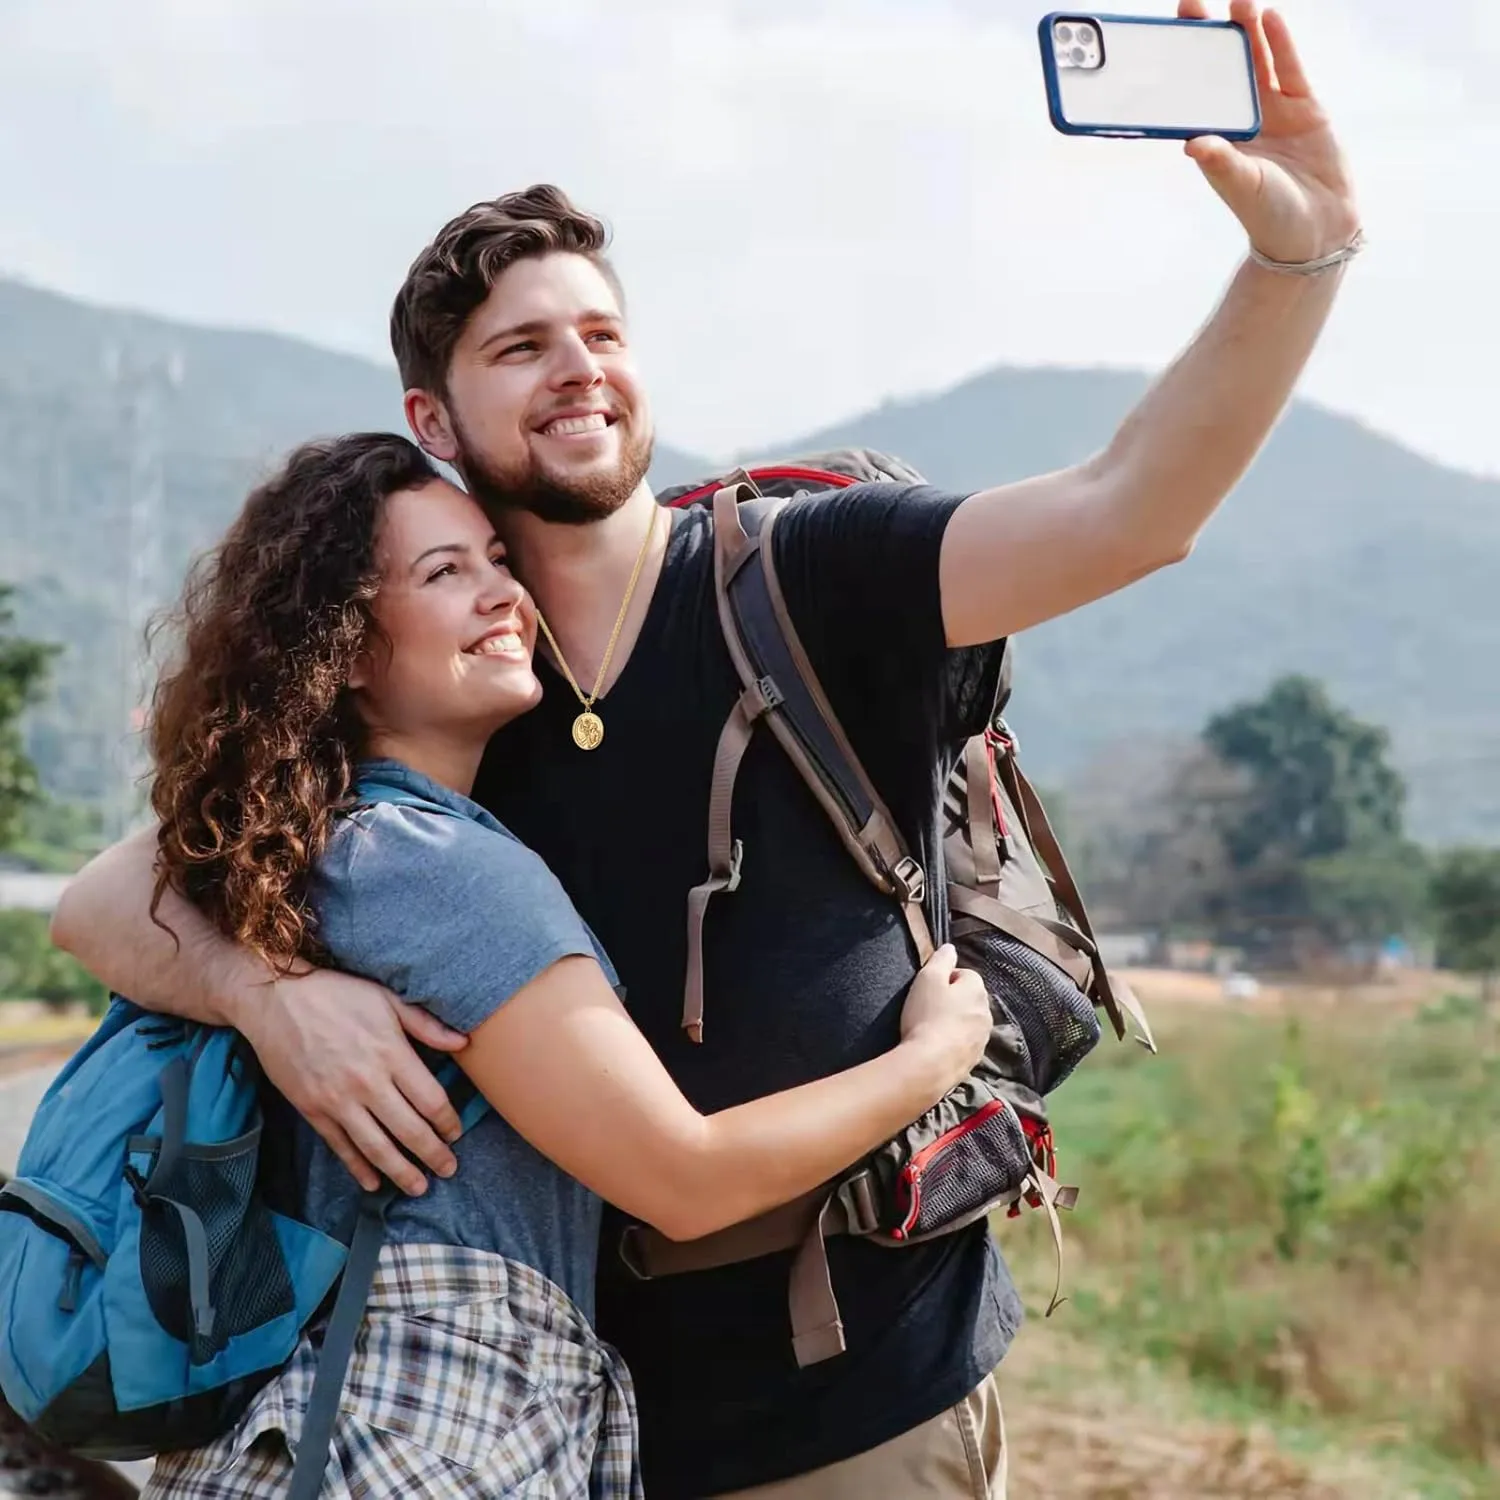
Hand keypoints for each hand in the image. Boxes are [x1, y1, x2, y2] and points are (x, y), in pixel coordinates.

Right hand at [236, 967, 468, 1194]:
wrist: (274, 999)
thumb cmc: (336, 993)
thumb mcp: (387, 998)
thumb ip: (426, 1025)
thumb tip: (464, 1042)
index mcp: (391, 1053)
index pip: (431, 1100)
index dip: (448, 1122)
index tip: (456, 1133)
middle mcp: (368, 1082)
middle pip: (409, 1130)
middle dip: (433, 1154)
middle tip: (448, 1169)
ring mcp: (338, 1100)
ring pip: (376, 1147)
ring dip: (401, 1171)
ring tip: (419, 1187)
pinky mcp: (312, 1109)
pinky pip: (340, 1146)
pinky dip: (358, 1168)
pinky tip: (373, 1182)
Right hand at [899, 943, 991, 1081]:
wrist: (930, 1064)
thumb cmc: (927, 1016)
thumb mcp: (927, 978)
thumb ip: (941, 959)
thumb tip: (951, 948)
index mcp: (977, 989)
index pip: (964, 974)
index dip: (944, 979)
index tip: (928, 990)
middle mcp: (987, 1012)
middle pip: (968, 998)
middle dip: (952, 1000)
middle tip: (927, 1008)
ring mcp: (983, 1037)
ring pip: (969, 1021)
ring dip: (954, 1022)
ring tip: (931, 1029)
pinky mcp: (975, 1058)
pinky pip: (965, 1042)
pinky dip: (954, 1041)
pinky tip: (937, 1046)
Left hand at [1179, 1, 1359, 264]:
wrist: (1316, 231)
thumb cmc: (1269, 216)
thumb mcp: (1241, 187)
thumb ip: (1220, 162)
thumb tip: (1191, 144)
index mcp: (1216, 139)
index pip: (1191, 96)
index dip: (1178, 68)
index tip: (1160, 40)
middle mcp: (1241, 121)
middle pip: (1220, 70)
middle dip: (1207, 37)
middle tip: (1189, 2)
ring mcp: (1273, 112)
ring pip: (1256, 62)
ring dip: (1245, 31)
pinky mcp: (1305, 108)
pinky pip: (1290, 68)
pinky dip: (1280, 43)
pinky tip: (1269, 17)